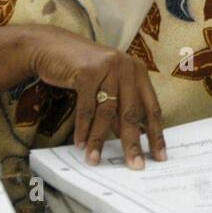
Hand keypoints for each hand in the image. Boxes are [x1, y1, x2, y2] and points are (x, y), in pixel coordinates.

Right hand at [24, 26, 165, 168]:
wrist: (51, 47)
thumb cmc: (82, 69)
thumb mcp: (107, 85)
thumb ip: (120, 107)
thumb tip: (131, 139)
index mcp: (138, 71)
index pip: (152, 107)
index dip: (156, 134)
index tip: (159, 156)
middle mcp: (127, 67)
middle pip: (132, 112)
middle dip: (133, 143)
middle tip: (135, 165)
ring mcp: (108, 67)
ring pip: (107, 112)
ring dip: (99, 139)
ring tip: (94, 158)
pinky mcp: (87, 72)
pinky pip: (87, 108)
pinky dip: (83, 128)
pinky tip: (81, 143)